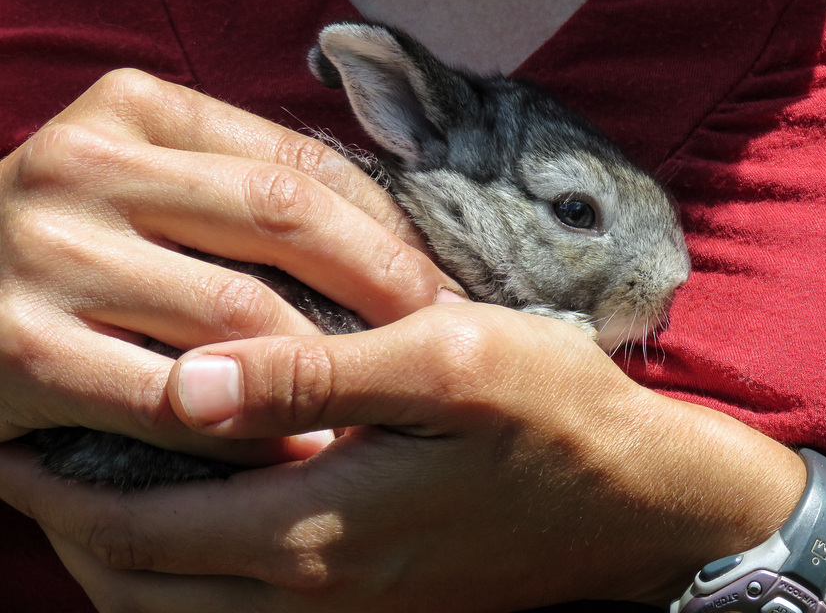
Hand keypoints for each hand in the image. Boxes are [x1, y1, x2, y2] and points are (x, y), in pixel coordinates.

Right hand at [0, 69, 458, 462]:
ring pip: (236, 312)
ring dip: (330, 363)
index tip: (442, 280)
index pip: (300, 162)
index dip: (388, 225)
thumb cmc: (82, 248)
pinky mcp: (14, 354)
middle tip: (442, 332)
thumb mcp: (152, 185)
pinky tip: (299, 444)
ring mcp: (43, 254)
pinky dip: (249, 428)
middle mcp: (82, 164)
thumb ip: (245, 190)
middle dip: (383, 282)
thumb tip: (394, 236)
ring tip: (389, 391)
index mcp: (134, 110)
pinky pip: (173, 399)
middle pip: (282, 218)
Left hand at [0, 302, 808, 611]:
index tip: (15, 436)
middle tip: (36, 462)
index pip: (144, 525)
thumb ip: (317, 373)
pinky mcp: (379, 602)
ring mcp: (351, 608)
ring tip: (95, 490)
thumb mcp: (445, 360)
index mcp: (320, 527)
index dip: (63, 486)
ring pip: (184, 612)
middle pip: (143, 587)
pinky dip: (189, 575)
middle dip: (72, 530)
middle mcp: (319, 590)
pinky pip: (241, 612)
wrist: (639, 497)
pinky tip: (202, 513)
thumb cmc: (552, 412)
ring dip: (125, 557)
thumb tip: (191, 380)